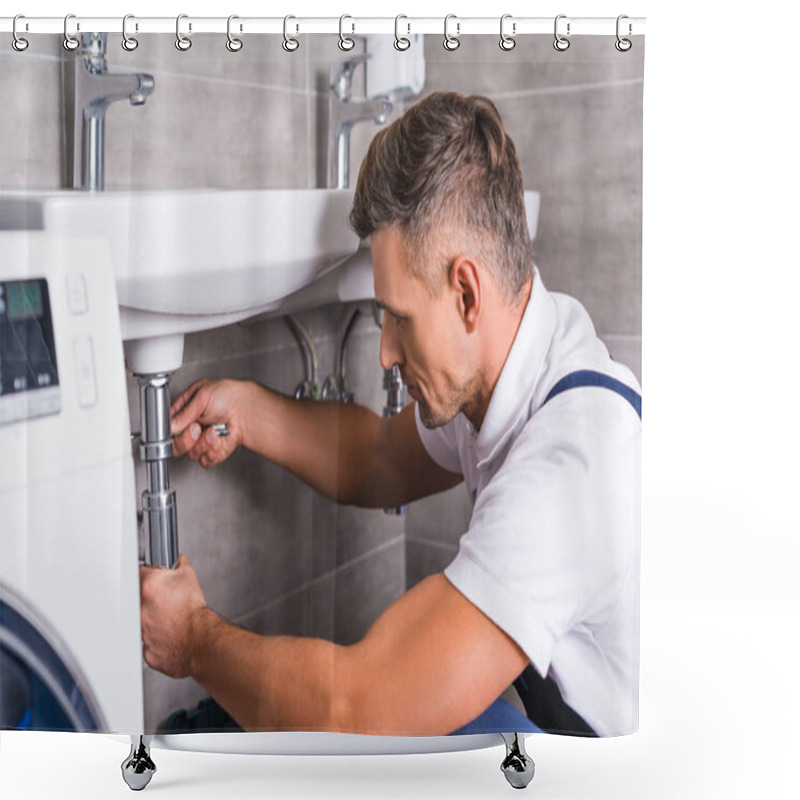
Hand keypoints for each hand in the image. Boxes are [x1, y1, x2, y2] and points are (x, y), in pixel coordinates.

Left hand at [139, 554, 207, 678]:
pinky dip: (156, 639)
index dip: (147, 575)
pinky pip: (147, 642)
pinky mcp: (145, 649)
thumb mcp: (190, 577)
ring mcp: (140, 630)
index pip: (138, 574)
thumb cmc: (193, 610)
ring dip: (152, 619)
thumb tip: (180, 560)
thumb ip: (181, 564)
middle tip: (164, 600)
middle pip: (138, 599)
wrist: (199, 637)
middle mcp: (139, 609)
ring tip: (169, 618)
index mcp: (147, 587)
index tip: (152, 579)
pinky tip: (169, 634)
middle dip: (149, 599)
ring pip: (142, 622)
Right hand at [170, 379, 244, 466]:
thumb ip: (184, 413)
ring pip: (191, 454)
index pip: (167, 428)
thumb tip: (170, 425)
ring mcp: (201, 441)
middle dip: (186, 439)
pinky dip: (213, 451)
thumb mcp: (202, 397)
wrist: (246, 408)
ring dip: (203, 443)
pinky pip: (205, 460)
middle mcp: (190, 427)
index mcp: (183, 411)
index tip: (177, 429)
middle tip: (197, 428)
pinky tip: (220, 438)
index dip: (170, 432)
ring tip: (213, 431)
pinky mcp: (212, 451)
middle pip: (176, 445)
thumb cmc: (227, 395)